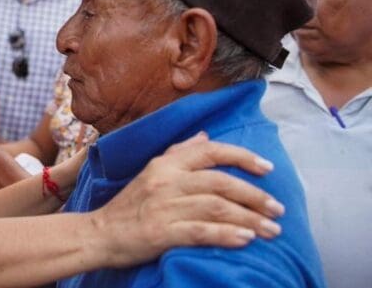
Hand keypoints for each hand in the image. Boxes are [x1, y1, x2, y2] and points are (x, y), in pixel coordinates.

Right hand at [93, 132, 284, 267]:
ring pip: (217, 207)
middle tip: (278, 210)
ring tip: (272, 230)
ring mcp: (163, 206)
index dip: (243, 157)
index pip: (210, 152)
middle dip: (255, 196)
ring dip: (249, 219)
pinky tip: (245, 240)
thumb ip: (179, 153)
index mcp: (165, 164)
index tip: (268, 169)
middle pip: (220, 182)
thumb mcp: (150, 172)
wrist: (99, 233)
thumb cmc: (129, 206)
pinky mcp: (161, 232)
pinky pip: (201, 232)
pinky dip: (227, 235)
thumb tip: (205, 136)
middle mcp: (166, 181)